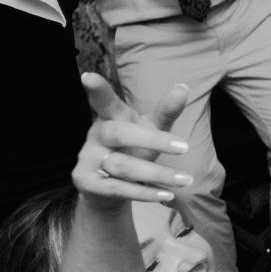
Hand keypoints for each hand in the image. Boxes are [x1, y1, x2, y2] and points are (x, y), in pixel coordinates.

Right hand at [71, 73, 194, 207]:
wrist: (108, 188)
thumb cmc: (133, 149)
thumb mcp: (151, 129)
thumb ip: (165, 111)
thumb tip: (182, 87)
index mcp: (111, 117)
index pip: (104, 102)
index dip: (97, 90)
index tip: (88, 77)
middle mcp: (96, 135)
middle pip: (120, 133)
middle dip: (153, 140)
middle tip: (185, 147)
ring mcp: (87, 158)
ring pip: (122, 166)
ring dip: (157, 173)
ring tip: (185, 180)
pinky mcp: (85, 181)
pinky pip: (117, 188)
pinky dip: (144, 193)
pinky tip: (167, 194)